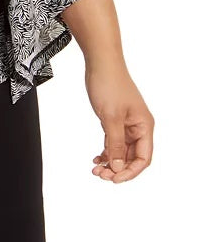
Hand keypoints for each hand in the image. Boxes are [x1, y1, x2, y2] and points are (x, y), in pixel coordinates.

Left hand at [85, 61, 153, 182]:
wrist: (100, 63)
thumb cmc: (109, 84)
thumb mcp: (111, 117)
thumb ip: (115, 143)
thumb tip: (117, 166)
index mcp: (144, 126)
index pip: (143, 158)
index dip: (130, 171)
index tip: (114, 179)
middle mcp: (138, 126)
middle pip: (132, 156)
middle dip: (117, 168)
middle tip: (100, 175)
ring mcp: (127, 123)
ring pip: (121, 150)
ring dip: (110, 161)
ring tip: (96, 169)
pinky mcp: (115, 118)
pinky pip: (114, 141)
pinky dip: (106, 150)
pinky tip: (96, 157)